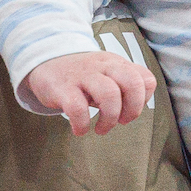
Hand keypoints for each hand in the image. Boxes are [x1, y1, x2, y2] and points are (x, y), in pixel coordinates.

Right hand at [22, 51, 155, 135]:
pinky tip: (80, 129)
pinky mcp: (62, 88)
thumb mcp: (106, 72)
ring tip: (101, 129)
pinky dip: (82, 124)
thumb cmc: (81, 74)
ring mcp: (82, 76)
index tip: (129, 111)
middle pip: (132, 82)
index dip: (142, 100)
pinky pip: (77, 107)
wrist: (44, 60)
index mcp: (116, 64)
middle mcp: (102, 67)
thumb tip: (137, 107)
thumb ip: (124, 84)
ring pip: (109, 94)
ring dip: (109, 118)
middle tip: (121, 122)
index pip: (146, 78)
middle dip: (132, 109)